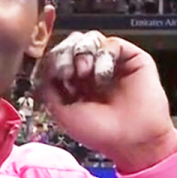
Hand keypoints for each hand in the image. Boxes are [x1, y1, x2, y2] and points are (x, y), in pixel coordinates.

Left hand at [34, 31, 176, 172]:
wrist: (131, 139)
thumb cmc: (101, 133)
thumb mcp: (63, 113)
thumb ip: (49, 89)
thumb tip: (43, 70)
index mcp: (77, 83)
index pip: (60, 56)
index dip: (54, 60)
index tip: (56, 75)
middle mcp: (94, 70)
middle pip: (73, 43)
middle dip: (66, 53)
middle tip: (69, 72)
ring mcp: (114, 64)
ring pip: (91, 38)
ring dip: (83, 52)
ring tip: (85, 73)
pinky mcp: (133, 59)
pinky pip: (112, 43)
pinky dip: (104, 55)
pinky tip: (104, 76)